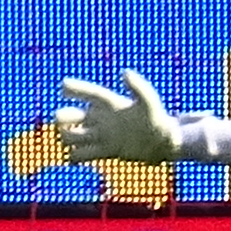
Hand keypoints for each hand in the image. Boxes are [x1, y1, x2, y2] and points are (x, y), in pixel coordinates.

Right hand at [45, 68, 230, 165]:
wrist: (168, 144)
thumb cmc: (160, 122)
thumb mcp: (150, 104)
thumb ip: (139, 88)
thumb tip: (125, 73)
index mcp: (111, 104)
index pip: (87, 93)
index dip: (74, 88)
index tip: (64, 86)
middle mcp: (102, 118)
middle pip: (69, 114)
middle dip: (62, 117)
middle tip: (69, 122)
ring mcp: (102, 135)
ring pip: (71, 135)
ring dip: (66, 138)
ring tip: (73, 142)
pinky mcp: (106, 151)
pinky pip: (80, 155)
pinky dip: (73, 157)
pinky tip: (75, 158)